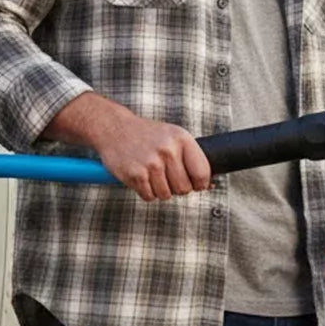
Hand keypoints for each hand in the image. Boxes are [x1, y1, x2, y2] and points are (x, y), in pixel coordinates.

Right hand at [95, 111, 213, 201]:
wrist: (115, 128)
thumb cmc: (148, 135)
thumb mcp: (173, 137)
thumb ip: (191, 158)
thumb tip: (210, 184)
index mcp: (182, 139)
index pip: (202, 173)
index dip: (201, 183)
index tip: (196, 184)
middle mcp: (168, 150)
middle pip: (184, 188)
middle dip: (177, 188)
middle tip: (167, 177)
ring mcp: (151, 163)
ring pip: (166, 195)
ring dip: (160, 190)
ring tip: (153, 175)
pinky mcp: (135, 175)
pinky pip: (149, 197)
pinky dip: (146, 192)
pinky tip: (142, 177)